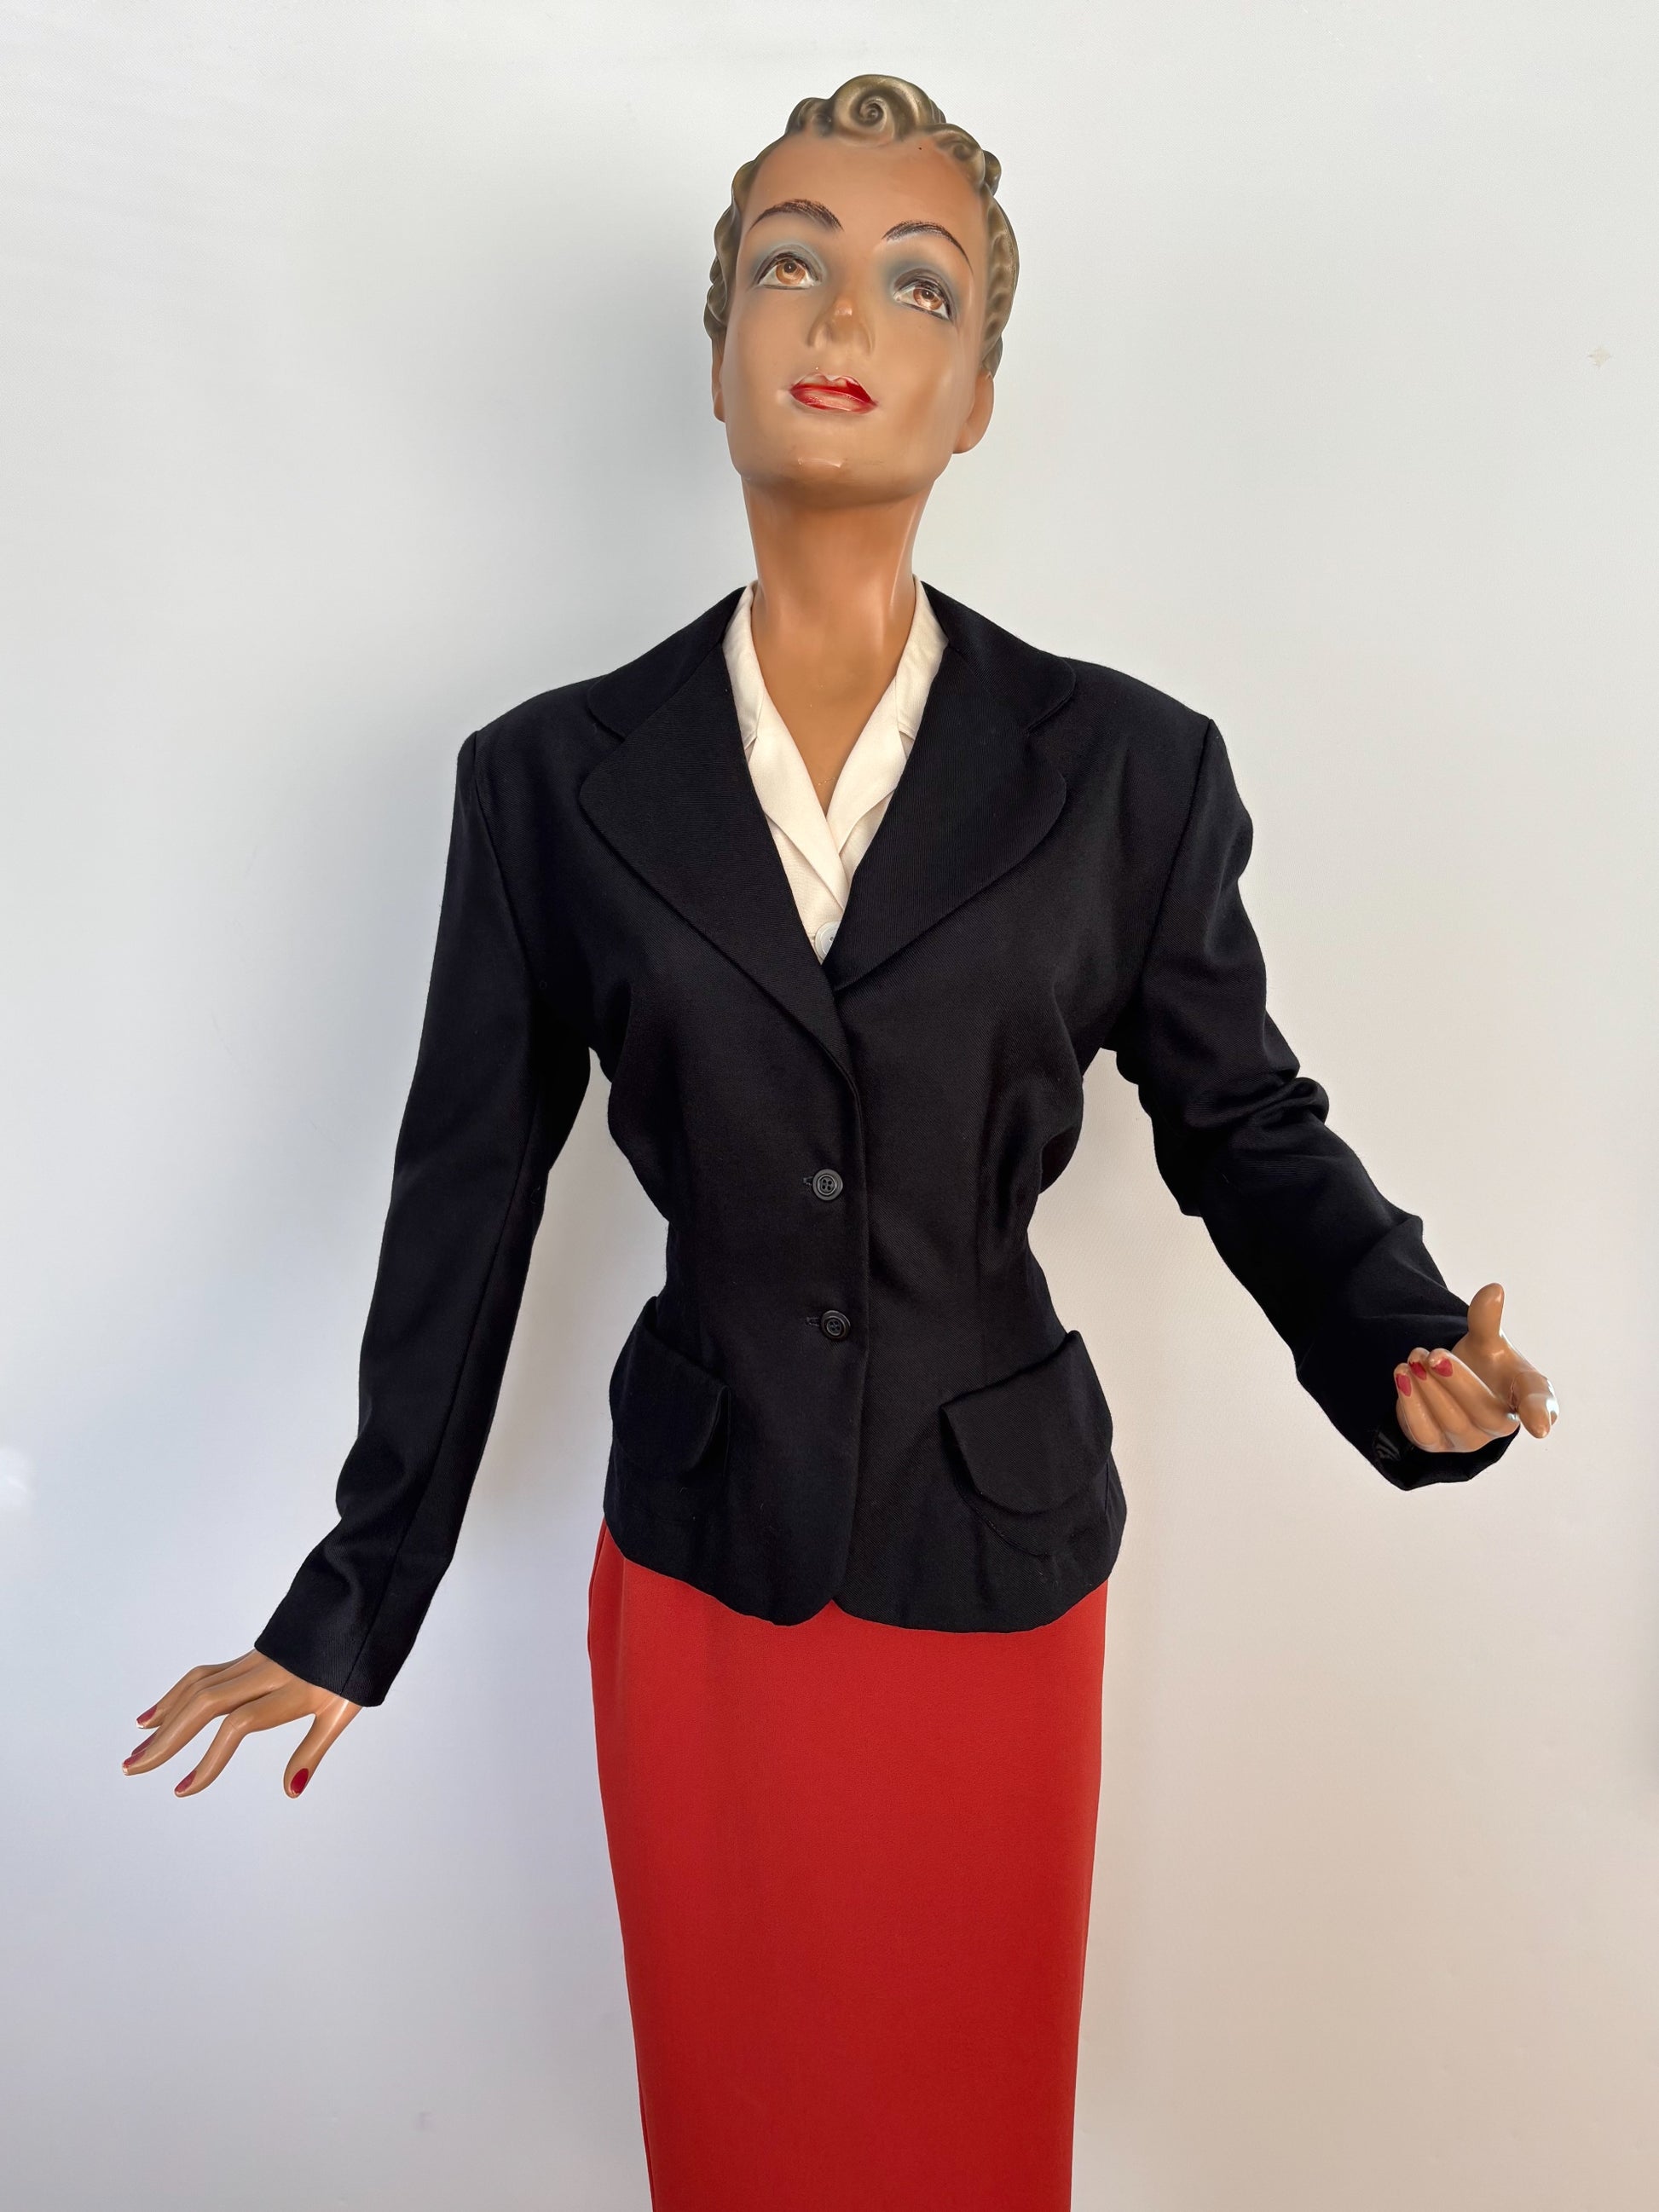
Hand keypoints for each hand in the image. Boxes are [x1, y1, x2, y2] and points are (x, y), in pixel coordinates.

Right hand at [120, 1651, 359, 1799]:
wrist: (363, 1602)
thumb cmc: (357, 1662)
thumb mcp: (344, 1709)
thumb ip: (314, 1749)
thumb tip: (291, 1790)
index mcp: (292, 1691)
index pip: (238, 1725)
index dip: (209, 1760)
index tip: (184, 1790)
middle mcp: (266, 1673)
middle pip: (206, 1704)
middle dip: (167, 1739)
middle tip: (133, 1768)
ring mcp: (254, 1661)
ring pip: (199, 1686)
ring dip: (165, 1718)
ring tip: (138, 1748)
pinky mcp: (249, 1656)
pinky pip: (204, 1675)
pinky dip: (176, 1695)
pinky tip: (157, 1713)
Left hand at [1393, 1282, 1557, 1454]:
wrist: (1448, 1384)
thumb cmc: (1482, 1365)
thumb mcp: (1486, 1341)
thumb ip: (1487, 1320)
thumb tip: (1494, 1290)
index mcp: (1525, 1396)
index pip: (1537, 1403)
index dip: (1539, 1413)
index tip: (1539, 1426)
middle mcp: (1500, 1424)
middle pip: (1484, 1413)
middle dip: (1457, 1382)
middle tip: (1435, 1355)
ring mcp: (1468, 1439)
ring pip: (1451, 1422)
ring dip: (1429, 1388)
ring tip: (1416, 1356)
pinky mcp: (1437, 1444)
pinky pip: (1423, 1433)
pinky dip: (1410, 1404)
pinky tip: (1402, 1374)